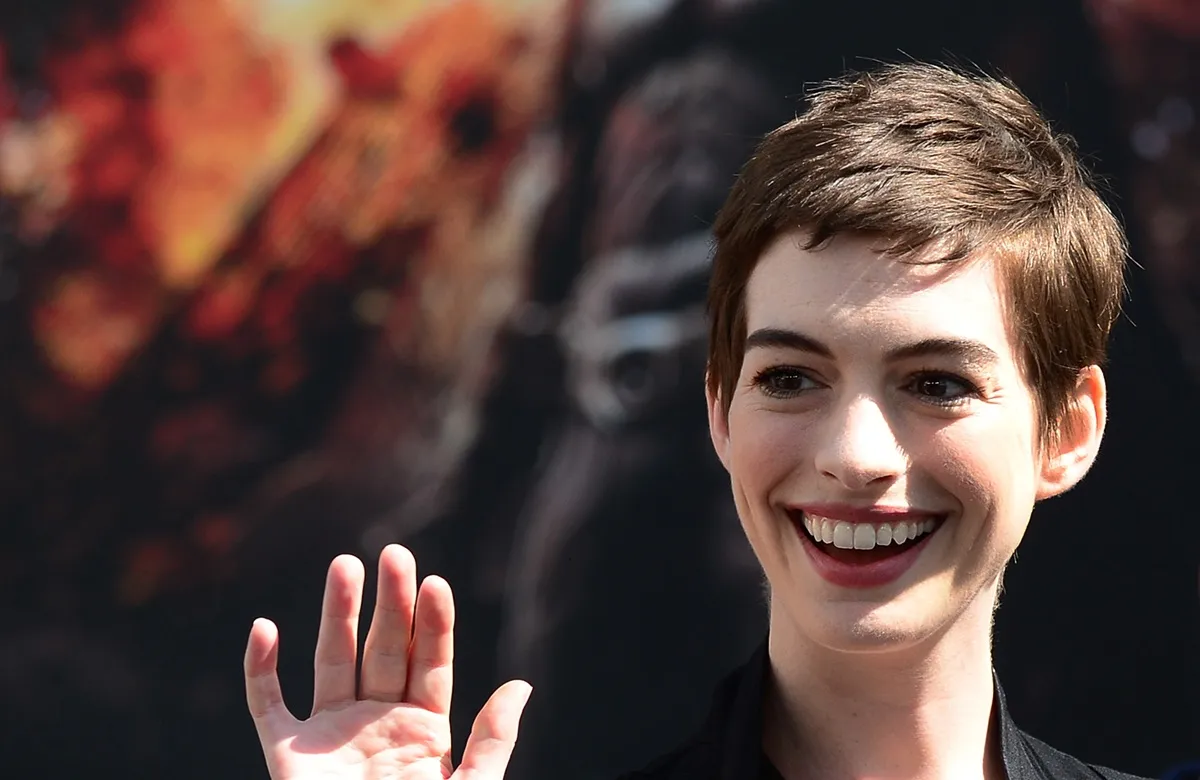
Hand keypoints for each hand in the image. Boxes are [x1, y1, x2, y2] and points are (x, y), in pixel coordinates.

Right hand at [244, 544, 531, 778]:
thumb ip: (491, 741)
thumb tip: (520, 684)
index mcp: (424, 729)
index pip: (430, 662)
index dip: (433, 624)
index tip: (435, 583)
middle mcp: (377, 721)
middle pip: (383, 649)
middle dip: (389, 604)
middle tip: (393, 554)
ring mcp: (331, 735)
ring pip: (332, 661)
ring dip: (336, 615)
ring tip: (346, 565)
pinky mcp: (287, 757)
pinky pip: (267, 707)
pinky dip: (260, 671)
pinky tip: (264, 629)